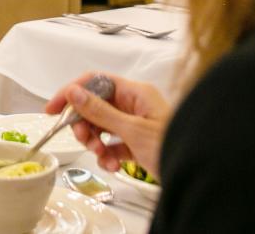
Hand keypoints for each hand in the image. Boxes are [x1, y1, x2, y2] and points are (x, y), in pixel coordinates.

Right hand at [45, 72, 170, 177]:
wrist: (200, 173)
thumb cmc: (176, 146)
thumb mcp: (132, 130)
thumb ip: (100, 111)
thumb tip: (74, 93)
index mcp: (136, 92)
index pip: (94, 82)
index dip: (71, 92)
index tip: (54, 108)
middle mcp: (135, 104)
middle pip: (95, 106)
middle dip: (85, 124)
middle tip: (83, 139)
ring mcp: (136, 123)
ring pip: (101, 126)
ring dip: (95, 142)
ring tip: (101, 155)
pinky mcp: (137, 143)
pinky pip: (112, 144)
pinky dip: (107, 154)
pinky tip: (112, 164)